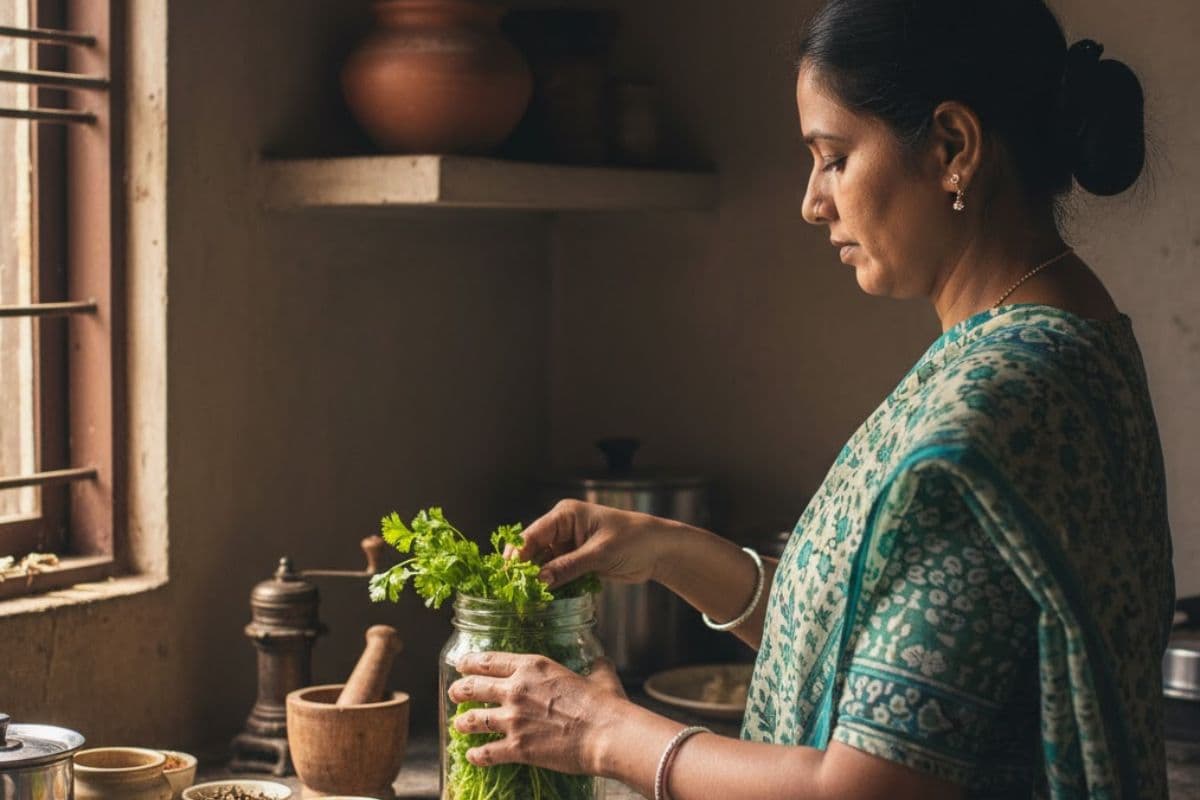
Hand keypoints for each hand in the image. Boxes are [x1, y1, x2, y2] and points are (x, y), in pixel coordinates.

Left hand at [448, 652, 627, 774]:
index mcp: (533, 666)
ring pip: (474, 719)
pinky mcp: (517, 747)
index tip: (462, 664)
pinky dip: (477, 755)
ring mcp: (513, 719)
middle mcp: (516, 689)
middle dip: (460, 690)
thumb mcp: (599, 676)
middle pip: (475, 686)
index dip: (471, 662)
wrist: (606, 734)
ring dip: (463, 722)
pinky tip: (472, 756)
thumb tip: (601, 661)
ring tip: (458, 724)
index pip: (490, 660)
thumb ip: (595, 667)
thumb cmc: (605, 705)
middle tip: (454, 693)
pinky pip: (487, 752)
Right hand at [516, 499, 668, 588]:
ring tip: (524, 602)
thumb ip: (568, 566)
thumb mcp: (599, 553)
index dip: (516, 556)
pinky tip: (543, 601)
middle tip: (512, 595)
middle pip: (532, 551)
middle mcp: (562, 529)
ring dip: (536, 582)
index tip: (505, 578)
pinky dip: (551, 587)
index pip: (531, 535)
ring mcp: (568, 546)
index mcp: (565, 515)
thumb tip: (539, 581)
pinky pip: (556, 575)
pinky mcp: (576, 561)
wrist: (659, 550)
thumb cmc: (634, 540)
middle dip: (523, 572)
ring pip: (542, 565)